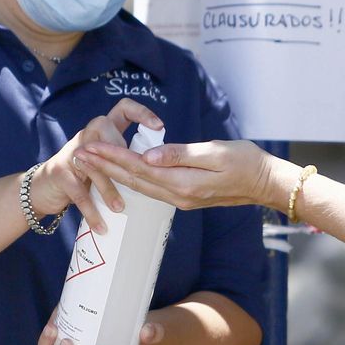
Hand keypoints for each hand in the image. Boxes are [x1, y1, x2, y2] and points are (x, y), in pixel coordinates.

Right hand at [31, 98, 162, 233]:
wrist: (41, 189)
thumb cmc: (81, 176)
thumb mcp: (102, 161)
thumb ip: (125, 157)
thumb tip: (159, 167)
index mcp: (102, 131)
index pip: (122, 109)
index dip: (141, 113)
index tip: (159, 127)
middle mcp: (86, 136)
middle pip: (107, 131)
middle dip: (120, 154)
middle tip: (135, 177)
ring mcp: (71, 153)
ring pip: (94, 165)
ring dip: (108, 189)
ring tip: (120, 208)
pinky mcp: (60, 174)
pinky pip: (79, 193)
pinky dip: (91, 212)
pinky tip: (101, 226)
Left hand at [76, 139, 281, 211]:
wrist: (265, 183)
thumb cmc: (245, 162)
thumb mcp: (215, 152)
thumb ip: (180, 154)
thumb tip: (149, 155)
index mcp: (183, 183)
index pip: (139, 168)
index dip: (112, 157)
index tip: (90, 146)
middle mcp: (178, 195)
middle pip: (133, 180)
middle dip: (104, 166)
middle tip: (79, 153)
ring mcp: (182, 198)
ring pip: (140, 186)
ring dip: (114, 173)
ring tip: (93, 162)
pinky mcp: (186, 196)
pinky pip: (151, 189)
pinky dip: (132, 179)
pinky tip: (122, 173)